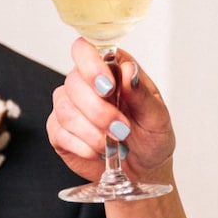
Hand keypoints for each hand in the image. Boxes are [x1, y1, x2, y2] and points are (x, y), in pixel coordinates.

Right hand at [48, 37, 175, 182]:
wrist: (143, 168)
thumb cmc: (151, 137)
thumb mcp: (157, 116)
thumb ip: (141, 93)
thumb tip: (128, 71)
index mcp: (110, 68)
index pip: (85, 49)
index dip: (91, 64)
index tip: (108, 87)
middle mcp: (86, 83)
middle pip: (74, 83)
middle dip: (99, 111)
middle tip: (122, 129)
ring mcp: (70, 106)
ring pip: (65, 110)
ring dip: (92, 132)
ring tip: (114, 144)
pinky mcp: (59, 131)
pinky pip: (59, 133)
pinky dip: (84, 146)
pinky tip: (99, 151)